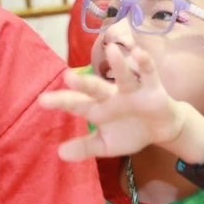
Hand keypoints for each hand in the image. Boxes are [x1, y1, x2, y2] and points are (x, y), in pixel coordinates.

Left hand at [38, 43, 193, 160]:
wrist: (160, 129)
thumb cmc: (130, 132)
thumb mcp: (106, 144)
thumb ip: (85, 148)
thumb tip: (60, 154)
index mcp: (99, 108)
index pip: (77, 104)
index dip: (61, 102)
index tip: (43, 100)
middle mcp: (112, 96)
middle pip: (96, 88)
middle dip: (84, 84)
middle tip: (68, 77)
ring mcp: (132, 90)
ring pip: (124, 77)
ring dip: (118, 65)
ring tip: (111, 50)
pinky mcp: (153, 88)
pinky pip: (149, 73)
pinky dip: (146, 63)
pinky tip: (139, 53)